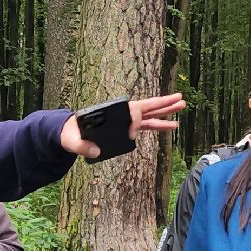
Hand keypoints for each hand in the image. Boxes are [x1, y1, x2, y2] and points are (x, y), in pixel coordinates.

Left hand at [61, 94, 186, 158]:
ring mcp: (125, 121)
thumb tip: (96, 152)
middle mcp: (120, 114)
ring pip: (150, 115)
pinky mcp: (126, 128)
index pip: (132, 113)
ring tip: (182, 107)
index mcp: (110, 113)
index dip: (136, 123)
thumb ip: (82, 147)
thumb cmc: (70, 134)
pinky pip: (146, 126)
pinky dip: (159, 125)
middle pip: (146, 106)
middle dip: (163, 103)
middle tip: (180, 98)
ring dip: (166, 112)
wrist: (68, 133)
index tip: (130, 136)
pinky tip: (172, 125)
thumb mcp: (72, 141)